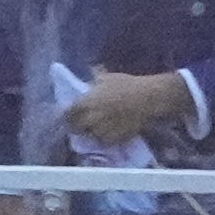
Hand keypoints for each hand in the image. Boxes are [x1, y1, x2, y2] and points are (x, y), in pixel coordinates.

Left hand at [56, 68, 173, 147]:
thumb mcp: (107, 77)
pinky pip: (104, 140)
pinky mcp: (114, 139)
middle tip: (80, 123)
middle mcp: (90, 119)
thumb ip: (94, 78)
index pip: (68, 114)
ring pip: (90, 135)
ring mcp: (102, 131)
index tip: (68, 114)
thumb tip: (90, 73)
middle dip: (75, 126)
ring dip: (90, 131)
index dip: (66, 115)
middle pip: (75, 128)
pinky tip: (109, 130)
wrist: (147, 99)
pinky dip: (104, 137)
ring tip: (97, 126)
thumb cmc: (127, 85)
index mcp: (86, 103)